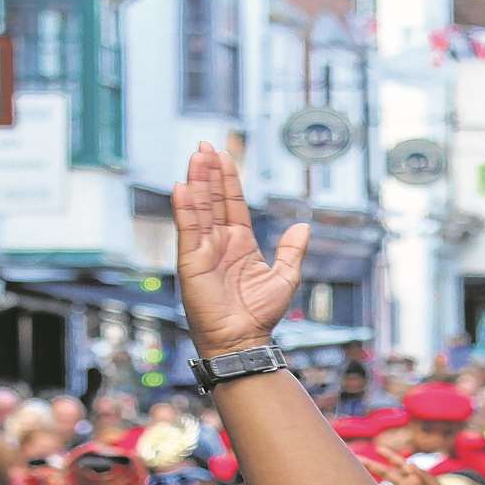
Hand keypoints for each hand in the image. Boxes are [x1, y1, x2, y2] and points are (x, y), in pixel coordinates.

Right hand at [175, 143, 310, 355]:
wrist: (245, 339)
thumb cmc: (260, 314)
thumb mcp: (285, 277)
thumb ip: (292, 250)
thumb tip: (303, 227)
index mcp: (240, 243)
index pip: (232, 204)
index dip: (227, 180)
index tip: (223, 155)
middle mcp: (219, 243)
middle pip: (212, 200)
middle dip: (209, 173)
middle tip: (204, 146)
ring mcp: (203, 250)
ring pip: (199, 208)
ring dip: (197, 182)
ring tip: (196, 157)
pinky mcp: (191, 261)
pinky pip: (187, 229)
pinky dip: (184, 208)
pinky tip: (182, 187)